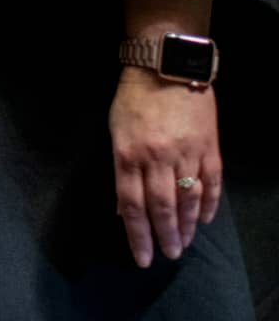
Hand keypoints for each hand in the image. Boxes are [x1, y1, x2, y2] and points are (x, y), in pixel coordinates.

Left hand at [110, 68, 221, 266]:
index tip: (142, 257)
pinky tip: (205, 220)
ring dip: (186, 226)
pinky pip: (211, 184)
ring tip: (185, 243)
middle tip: (169, 256)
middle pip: (160, 208)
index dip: (137, 234)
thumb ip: (121, 169)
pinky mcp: (208, 148)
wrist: (165, 67)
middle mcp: (156, 158)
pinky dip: (208, 205)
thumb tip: (122, 208)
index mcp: (128, 154)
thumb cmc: (133, 98)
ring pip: (187, 200)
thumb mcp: (115, 130)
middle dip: (164, 236)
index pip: (131, 204)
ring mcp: (185, 153)